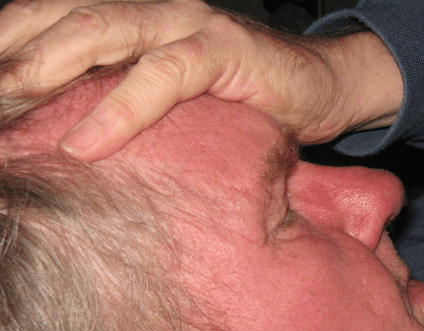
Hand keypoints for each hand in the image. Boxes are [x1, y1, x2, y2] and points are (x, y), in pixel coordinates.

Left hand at [0, 0, 401, 160]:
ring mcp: (186, 24)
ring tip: (8, 99)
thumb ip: (126, 108)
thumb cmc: (239, 104)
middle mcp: (151, 13)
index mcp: (131, 24)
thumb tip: (69, 146)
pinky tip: (86, 144)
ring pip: (103, 30)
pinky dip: (123, 107)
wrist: (316, 88)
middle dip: (12, 55)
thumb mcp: (172, 107)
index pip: (52, 23)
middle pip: (61, 18)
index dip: (10, 50)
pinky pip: (165, 73)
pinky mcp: (222, 49)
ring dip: (48, 65)